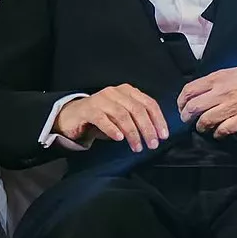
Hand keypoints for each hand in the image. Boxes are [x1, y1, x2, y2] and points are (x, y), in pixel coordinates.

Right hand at [53, 84, 167, 151]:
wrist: (72, 116)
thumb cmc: (102, 117)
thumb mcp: (123, 116)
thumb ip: (138, 120)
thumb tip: (156, 133)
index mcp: (129, 91)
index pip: (149, 104)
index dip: (158, 120)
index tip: (163, 135)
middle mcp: (116, 92)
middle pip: (138, 110)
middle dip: (147, 128)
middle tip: (153, 144)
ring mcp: (101, 99)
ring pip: (122, 115)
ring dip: (132, 132)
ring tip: (137, 146)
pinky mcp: (88, 109)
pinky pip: (102, 119)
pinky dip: (112, 129)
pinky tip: (119, 139)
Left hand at [177, 61, 236, 137]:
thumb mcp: (235, 71)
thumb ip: (218, 82)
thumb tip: (204, 92)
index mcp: (219, 78)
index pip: (189, 91)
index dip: (181, 102)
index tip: (182, 107)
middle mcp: (222, 92)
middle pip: (192, 108)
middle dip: (186, 117)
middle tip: (189, 120)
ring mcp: (232, 107)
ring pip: (204, 121)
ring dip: (201, 127)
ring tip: (204, 128)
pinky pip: (222, 130)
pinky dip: (217, 134)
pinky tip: (219, 133)